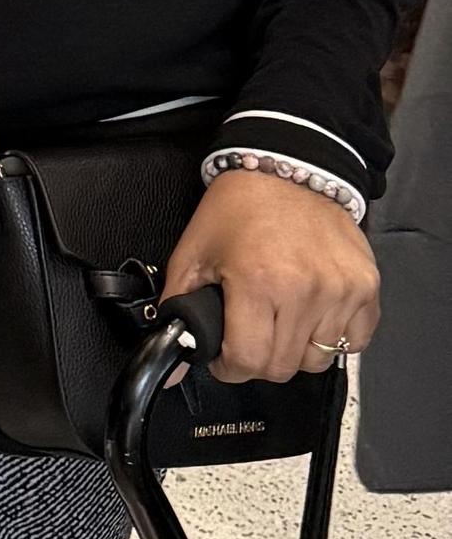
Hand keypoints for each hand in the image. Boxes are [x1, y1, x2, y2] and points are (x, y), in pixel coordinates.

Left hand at [164, 166, 381, 382]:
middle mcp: (306, 289)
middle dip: (258, 359)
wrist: (287, 170)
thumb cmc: (238, 209)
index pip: (248, 362)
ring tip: (280, 317)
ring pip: (318, 360)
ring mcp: (342, 290)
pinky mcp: (367, 288)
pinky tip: (311, 314)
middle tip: (249, 333)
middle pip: (283, 367)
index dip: (229, 367)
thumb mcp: (193, 255)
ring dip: (295, 349)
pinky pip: (353, 343)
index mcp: (259, 281)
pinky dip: (331, 338)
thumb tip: (173, 367)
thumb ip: (178, 312)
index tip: (224, 356)